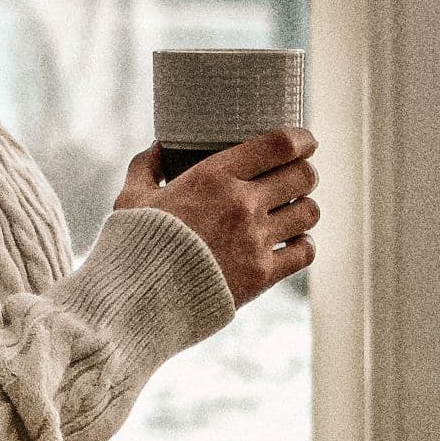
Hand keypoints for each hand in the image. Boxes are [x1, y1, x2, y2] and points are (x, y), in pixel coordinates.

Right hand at [114, 128, 317, 306]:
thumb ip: (146, 167)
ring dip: (304, 209)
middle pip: (302, 176)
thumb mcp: (130, 198)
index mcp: (213, 176)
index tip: (306, 141)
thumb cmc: (131, 246)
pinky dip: (302, 245)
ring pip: (308, 212)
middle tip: (298, 178)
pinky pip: (304, 252)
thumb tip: (158, 146)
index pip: (278, 145)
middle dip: (304, 174)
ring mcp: (255, 240)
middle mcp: (241, 204)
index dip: (300, 139)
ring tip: (293, 211)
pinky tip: (292, 243)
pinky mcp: (261, 275)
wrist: (136, 301)